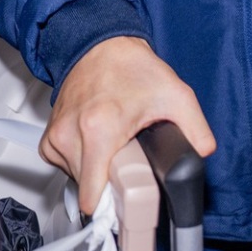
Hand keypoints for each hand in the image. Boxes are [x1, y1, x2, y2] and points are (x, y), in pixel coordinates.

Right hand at [41, 37, 214, 216]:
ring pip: (75, 179)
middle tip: (128, 164)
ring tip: (113, 148)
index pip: (91, 196)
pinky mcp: (49, 136)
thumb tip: (202, 155)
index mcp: (100, 128)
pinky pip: (63, 166)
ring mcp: (57, 135)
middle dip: (109, 185)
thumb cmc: (133, 68)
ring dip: (95, 172)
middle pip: (88, 190)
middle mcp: (71, 133)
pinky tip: (96, 144)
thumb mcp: (176, 95)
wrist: (102, 45)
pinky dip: (79, 162)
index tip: (127, 203)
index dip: (112, 206)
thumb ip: (196, 130)